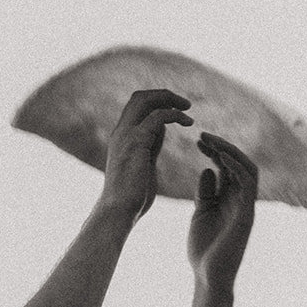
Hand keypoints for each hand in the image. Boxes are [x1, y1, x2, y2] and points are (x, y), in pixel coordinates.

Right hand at [100, 89, 192, 223]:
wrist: (118, 211)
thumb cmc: (131, 197)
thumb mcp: (143, 164)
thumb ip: (150, 145)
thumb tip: (161, 130)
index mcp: (122, 137)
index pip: (137, 107)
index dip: (157, 103)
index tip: (177, 110)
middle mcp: (121, 132)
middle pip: (139, 97)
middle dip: (163, 95)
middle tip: (185, 104)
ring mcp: (127, 135)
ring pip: (145, 100)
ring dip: (169, 99)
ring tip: (188, 108)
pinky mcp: (137, 142)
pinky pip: (158, 117)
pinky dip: (174, 115)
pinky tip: (188, 122)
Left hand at [188, 132, 257, 287]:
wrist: (208, 276)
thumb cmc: (204, 249)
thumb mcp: (201, 212)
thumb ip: (205, 192)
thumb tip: (206, 169)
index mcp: (229, 198)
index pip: (227, 167)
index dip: (215, 151)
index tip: (197, 140)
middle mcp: (240, 199)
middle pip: (238, 163)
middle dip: (221, 147)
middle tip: (202, 135)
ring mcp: (245, 206)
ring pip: (247, 168)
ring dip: (229, 152)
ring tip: (210, 141)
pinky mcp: (246, 214)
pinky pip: (247, 183)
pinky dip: (235, 167)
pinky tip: (219, 157)